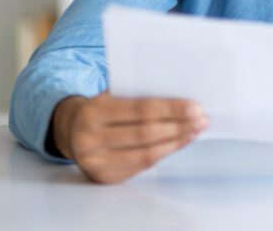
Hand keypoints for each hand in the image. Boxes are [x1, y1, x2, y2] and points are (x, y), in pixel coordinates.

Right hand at [51, 92, 207, 183]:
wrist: (70, 130)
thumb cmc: (102, 108)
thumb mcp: (112, 95)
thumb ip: (140, 95)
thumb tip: (183, 101)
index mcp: (93, 113)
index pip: (141, 110)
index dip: (171, 109)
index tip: (195, 107)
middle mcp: (90, 140)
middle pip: (146, 134)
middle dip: (179, 127)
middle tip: (202, 119)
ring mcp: (95, 163)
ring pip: (146, 154)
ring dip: (176, 142)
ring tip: (195, 131)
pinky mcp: (104, 177)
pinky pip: (141, 166)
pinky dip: (164, 153)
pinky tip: (179, 143)